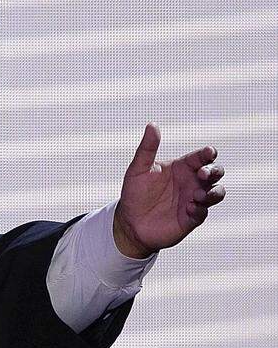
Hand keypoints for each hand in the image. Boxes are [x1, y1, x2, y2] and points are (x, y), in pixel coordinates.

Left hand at [113, 123, 225, 258]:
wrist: (129, 222)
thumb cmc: (135, 193)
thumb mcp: (138, 169)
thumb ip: (147, 149)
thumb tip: (152, 125)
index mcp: (182, 167)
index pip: (202, 157)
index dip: (208, 153)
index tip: (208, 152)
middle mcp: (191, 182)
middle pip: (216, 172)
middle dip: (214, 171)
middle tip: (202, 174)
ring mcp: (194, 200)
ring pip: (217, 192)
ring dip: (213, 192)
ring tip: (197, 195)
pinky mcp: (192, 218)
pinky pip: (203, 213)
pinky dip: (200, 210)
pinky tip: (189, 208)